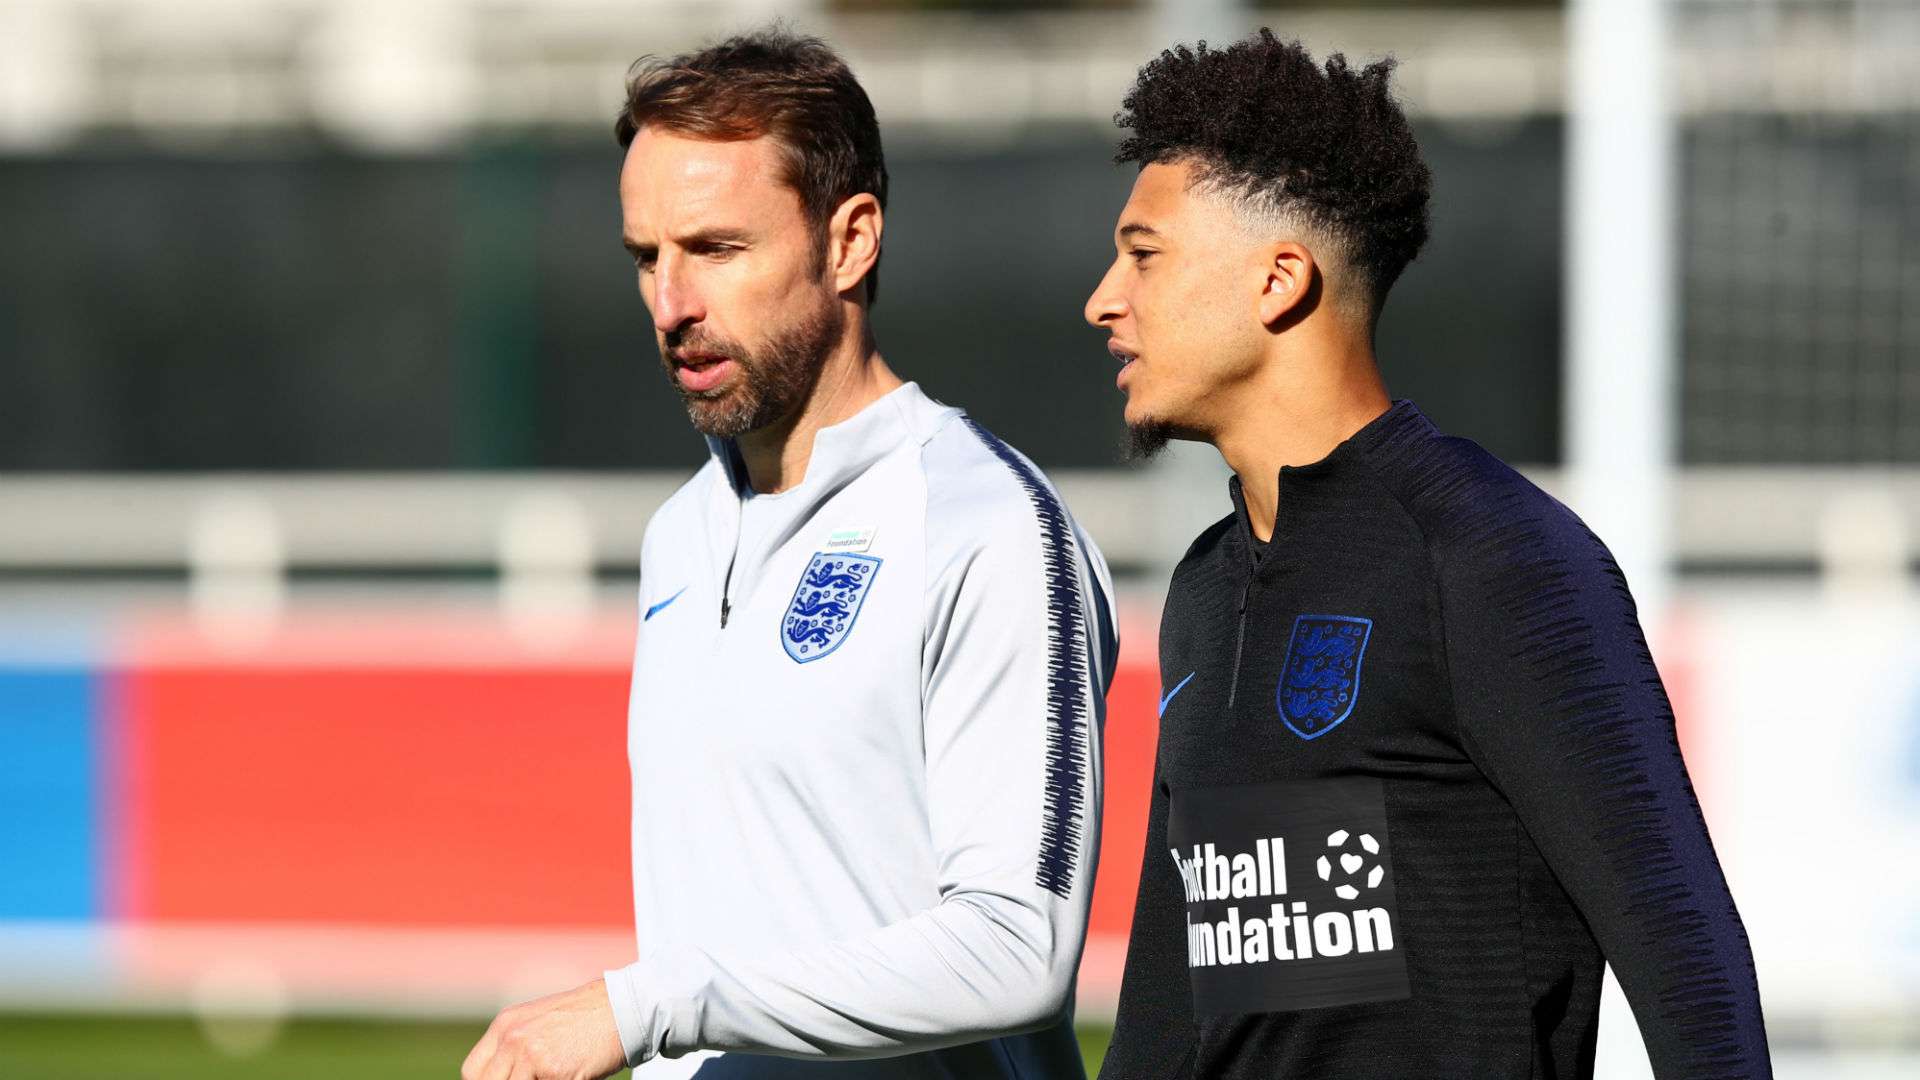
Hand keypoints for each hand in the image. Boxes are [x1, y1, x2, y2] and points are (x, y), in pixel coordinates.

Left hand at [461, 977, 626, 1079]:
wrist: (621, 1007)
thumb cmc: (584, 1018)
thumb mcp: (538, 1021)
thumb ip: (514, 1044)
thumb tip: (501, 1073)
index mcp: (506, 1026)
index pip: (473, 1072)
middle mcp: (514, 1039)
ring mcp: (533, 1057)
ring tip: (554, 1075)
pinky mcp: (556, 1073)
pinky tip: (572, 1075)